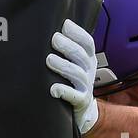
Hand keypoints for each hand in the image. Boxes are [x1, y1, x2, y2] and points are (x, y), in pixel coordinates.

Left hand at [47, 19, 99, 135]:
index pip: (88, 43)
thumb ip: (68, 49)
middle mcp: (89, 71)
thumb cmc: (72, 84)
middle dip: (68, 46)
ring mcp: (86, 87)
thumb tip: (53, 28)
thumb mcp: (74, 64)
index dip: (78, 33)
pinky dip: (64, 91)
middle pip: (81, 56)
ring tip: (49, 59)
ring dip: (63, 66)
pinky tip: (53, 88)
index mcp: (88, 60)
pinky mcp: (80, 102)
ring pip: (77, 74)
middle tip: (54, 39)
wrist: (82, 112)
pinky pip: (74, 96)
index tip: (65, 25)